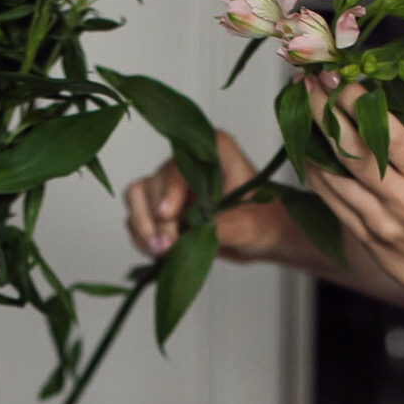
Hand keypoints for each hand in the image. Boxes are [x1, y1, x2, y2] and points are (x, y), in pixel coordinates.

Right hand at [123, 129, 296, 264]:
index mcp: (213, 150)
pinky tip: (158, 253)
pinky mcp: (165, 207)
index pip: (178, 166)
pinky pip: (138, 217)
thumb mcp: (247, 224)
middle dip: (154, 219)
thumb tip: (184, 236)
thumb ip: (218, 227)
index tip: (168, 215)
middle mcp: (187, 163)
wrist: (266, 237)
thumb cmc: (265, 220)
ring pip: (136, 198)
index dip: (169, 191)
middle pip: (151, 183)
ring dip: (142, 228)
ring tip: (160, 252)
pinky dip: (141, 237)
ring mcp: (172, 184)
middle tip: (166, 246)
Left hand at [306, 84, 403, 314]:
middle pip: (355, 151)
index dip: (355, 103)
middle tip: (308, 86)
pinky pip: (333, 202)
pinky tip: (305, 155)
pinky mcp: (366, 238)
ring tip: (298, 115)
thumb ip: (403, 148)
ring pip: (336, 178)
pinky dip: (317, 175)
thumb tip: (364, 109)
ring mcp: (382, 222)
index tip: (335, 77)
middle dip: (325, 114)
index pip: (386, 132)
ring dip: (312, 143)